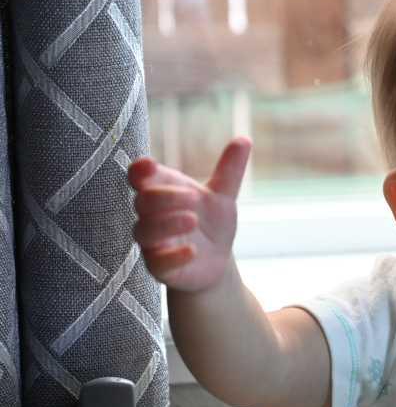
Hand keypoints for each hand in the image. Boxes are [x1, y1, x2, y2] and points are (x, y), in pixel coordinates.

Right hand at [128, 137, 251, 292]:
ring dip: (166, 224)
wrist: (216, 261)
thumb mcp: (223, 196)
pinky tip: (192, 251)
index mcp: (163, 192)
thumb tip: (245, 139)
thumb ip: (230, 170)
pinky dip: (173, 256)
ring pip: (143, 232)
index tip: (149, 165)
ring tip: (192, 219)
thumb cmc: (211, 223)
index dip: (140, 171)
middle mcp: (151, 217)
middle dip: (164, 197)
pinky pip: (158, 263)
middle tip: (193, 198)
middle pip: (142, 202)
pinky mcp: (160, 268)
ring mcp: (153, 243)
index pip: (140, 177)